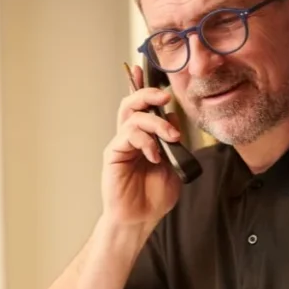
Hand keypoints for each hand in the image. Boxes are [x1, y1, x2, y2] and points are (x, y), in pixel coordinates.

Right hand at [102, 64, 182, 229]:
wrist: (140, 219)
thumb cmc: (154, 196)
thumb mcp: (174, 164)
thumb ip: (173, 141)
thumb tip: (173, 118)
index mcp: (144, 137)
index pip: (143, 106)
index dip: (142, 86)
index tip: (145, 69)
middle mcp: (130, 137)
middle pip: (132, 103)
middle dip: (148, 93)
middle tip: (165, 96)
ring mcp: (121, 144)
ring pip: (132, 116)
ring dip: (155, 122)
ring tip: (170, 137)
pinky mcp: (114, 154)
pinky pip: (128, 135)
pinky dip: (146, 141)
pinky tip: (155, 156)